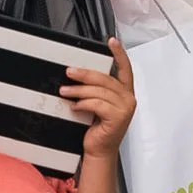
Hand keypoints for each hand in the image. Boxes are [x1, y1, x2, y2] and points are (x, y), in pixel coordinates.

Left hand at [63, 38, 135, 158]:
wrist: (99, 151)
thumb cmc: (98, 129)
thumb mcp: (98, 105)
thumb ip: (97, 90)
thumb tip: (79, 74)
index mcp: (125, 92)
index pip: (125, 68)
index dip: (119, 54)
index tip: (112, 41)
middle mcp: (128, 99)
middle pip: (105, 78)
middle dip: (84, 74)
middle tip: (69, 72)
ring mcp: (125, 108)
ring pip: (98, 91)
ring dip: (78, 91)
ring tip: (65, 91)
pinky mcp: (118, 118)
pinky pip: (96, 104)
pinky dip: (83, 104)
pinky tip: (75, 107)